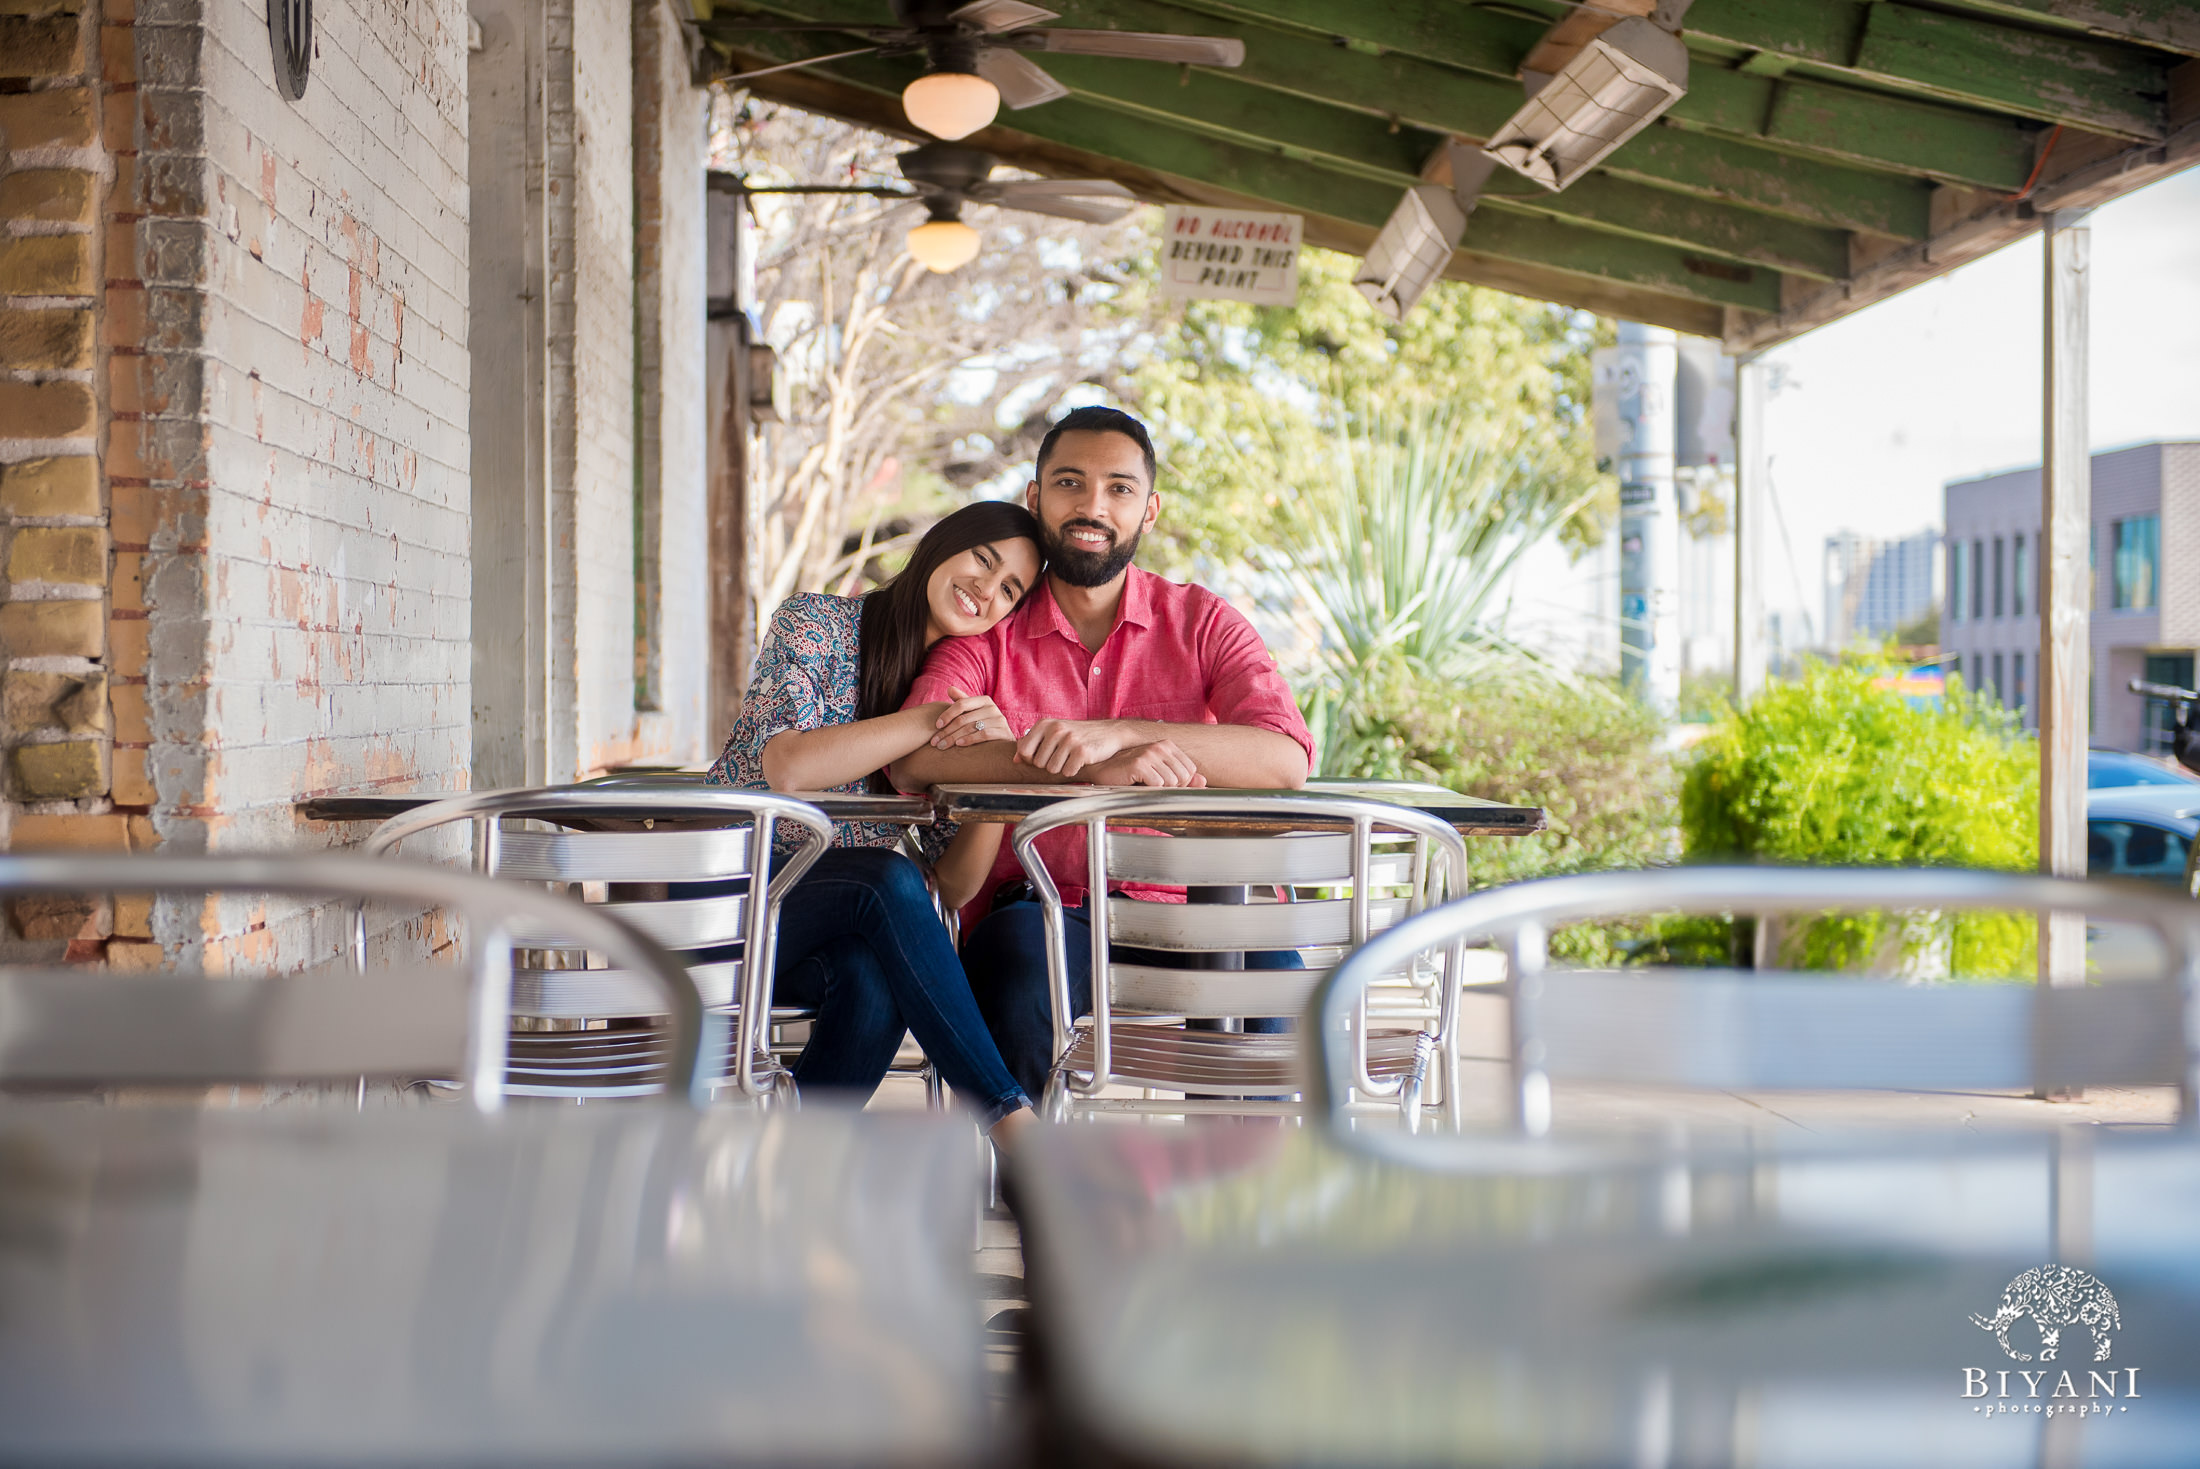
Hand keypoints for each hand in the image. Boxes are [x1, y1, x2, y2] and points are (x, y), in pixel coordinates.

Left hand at [930, 688, 1013, 748]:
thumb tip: (949, 689)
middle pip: (964, 718)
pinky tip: (959, 745)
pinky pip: (983, 735)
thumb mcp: (973, 712)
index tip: (936, 726)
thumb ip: (962, 701)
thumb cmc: (985, 725)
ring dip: (953, 738)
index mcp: (984, 700)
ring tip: (942, 746)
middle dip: (947, 731)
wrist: (1005, 741)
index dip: (947, 714)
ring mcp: (999, 720)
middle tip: (935, 742)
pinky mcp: (1004, 732)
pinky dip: (969, 740)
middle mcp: (993, 708)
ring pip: (971, 727)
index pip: (961, 704)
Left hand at [1014, 718, 1132, 775]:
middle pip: (1038, 763)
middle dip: (1049, 764)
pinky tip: (1080, 760)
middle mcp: (1056, 729)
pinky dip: (1074, 770)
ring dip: (1062, 768)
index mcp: (1045, 724)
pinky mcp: (1082, 751)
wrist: (1109, 732)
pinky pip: (1068, 772)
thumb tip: (1015, 759)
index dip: (1031, 759)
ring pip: (1052, 769)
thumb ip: (1032, 744)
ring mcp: (1069, 739)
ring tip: (1071, 757)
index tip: (1044, 756)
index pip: (1024, 751)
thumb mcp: (1053, 733)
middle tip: (1063, 755)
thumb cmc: (1078, 735)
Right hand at [1081, 739, 1206, 787]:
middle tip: (1152, 785)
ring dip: (1157, 789)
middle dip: (1170, 788)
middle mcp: (1161, 747)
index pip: (1191, 770)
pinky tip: (1136, 783)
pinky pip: (1157, 784)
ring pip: (1171, 782)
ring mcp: (1150, 753)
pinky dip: (1148, 789)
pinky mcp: (1139, 763)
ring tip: (1143, 783)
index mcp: (1168, 746)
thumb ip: (1183, 778)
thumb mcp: (1159, 774)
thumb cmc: (1129, 773)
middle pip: (1183, 778)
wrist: (1102, 770)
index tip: (1163, 783)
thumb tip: (1203, 781)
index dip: (1181, 783)